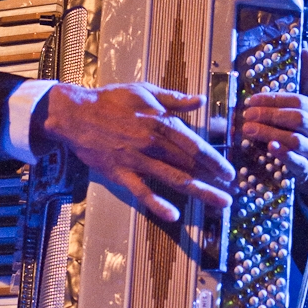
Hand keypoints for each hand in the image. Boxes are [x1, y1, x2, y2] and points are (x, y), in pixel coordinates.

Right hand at [43, 82, 234, 222]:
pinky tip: (173, 215)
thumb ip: (174, 99)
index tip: (229, 172)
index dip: (214, 160)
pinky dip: (158, 204)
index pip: (194, 144)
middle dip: (213, 179)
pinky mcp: (121, 174)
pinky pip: (142, 192)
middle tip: (231, 193)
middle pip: (190, 164)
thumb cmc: (110, 100)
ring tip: (220, 203)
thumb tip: (200, 100)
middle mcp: (152, 143)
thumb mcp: (144, 91)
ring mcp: (137, 160)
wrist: (76, 115)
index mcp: (160, 122)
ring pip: (174, 179)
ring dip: (200, 192)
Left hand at [241, 48, 307, 206]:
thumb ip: (306, 80)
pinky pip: (299, 162)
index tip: (251, 100)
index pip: (298, 100)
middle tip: (246, 116)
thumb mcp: (306, 106)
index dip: (273, 99)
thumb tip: (306, 50)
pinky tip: (270, 149)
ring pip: (295, 139)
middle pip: (296, 118)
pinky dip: (284, 155)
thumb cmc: (305, 131)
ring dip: (269, 133)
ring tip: (248, 130)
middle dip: (269, 115)